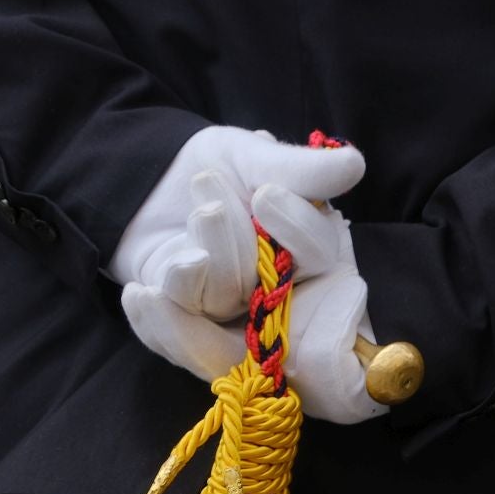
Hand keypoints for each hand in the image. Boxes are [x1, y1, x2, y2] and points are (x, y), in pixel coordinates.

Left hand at [121, 186, 383, 423]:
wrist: (151, 182)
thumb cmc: (216, 168)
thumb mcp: (255, 157)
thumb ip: (301, 168)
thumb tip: (354, 164)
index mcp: (307, 249)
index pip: (319, 254)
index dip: (296, 228)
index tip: (266, 192)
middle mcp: (279, 292)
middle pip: (273, 292)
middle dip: (234, 244)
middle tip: (207, 189)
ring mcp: (235, 316)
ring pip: (225, 298)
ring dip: (201, 249)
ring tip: (193, 209)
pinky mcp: (193, 332)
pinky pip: (182, 336)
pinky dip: (159, 314)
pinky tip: (140, 292)